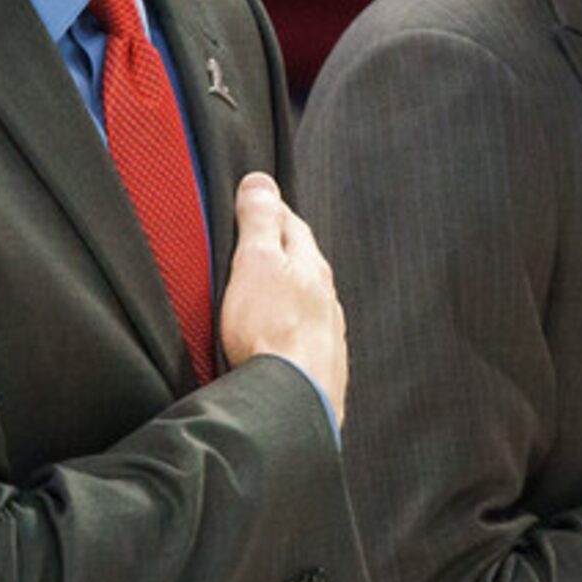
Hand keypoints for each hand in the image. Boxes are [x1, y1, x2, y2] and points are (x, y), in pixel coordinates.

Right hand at [217, 172, 348, 423]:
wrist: (293, 398)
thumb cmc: (272, 330)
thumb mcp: (257, 262)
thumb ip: (258, 223)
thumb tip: (260, 182)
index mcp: (312, 267)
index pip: (292, 226)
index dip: (271, 211)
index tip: (254, 202)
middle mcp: (326, 299)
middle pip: (304, 264)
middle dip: (283, 251)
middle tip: (259, 241)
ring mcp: (327, 334)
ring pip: (308, 302)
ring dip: (289, 292)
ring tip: (267, 290)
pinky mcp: (319, 367)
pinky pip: (304, 337)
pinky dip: (290, 328)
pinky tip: (278, 338)